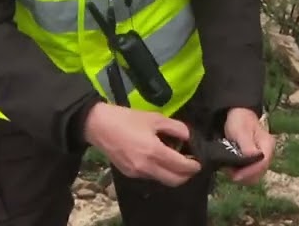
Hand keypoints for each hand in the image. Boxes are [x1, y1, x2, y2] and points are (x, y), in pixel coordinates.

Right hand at [82, 102, 201, 186]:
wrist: (99, 126)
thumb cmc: (127, 119)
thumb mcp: (155, 118)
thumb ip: (176, 128)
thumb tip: (188, 137)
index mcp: (154, 152)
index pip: (181, 166)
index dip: (193, 166)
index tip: (199, 161)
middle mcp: (147, 167)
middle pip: (175, 180)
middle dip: (186, 175)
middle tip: (191, 164)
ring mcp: (137, 173)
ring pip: (163, 180)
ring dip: (174, 174)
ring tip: (176, 160)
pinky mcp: (130, 174)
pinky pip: (152, 177)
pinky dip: (161, 172)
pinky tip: (161, 159)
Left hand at [223, 107, 274, 184]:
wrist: (237, 115)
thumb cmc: (240, 121)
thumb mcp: (242, 132)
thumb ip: (247, 147)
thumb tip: (252, 161)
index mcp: (267, 145)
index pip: (263, 164)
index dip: (250, 172)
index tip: (235, 176)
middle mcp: (267, 154)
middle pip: (259, 173)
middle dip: (244, 175)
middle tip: (228, 171)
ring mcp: (262, 159)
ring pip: (254, 176)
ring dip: (241, 176)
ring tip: (228, 169)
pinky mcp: (255, 162)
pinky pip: (249, 174)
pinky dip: (240, 174)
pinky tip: (231, 168)